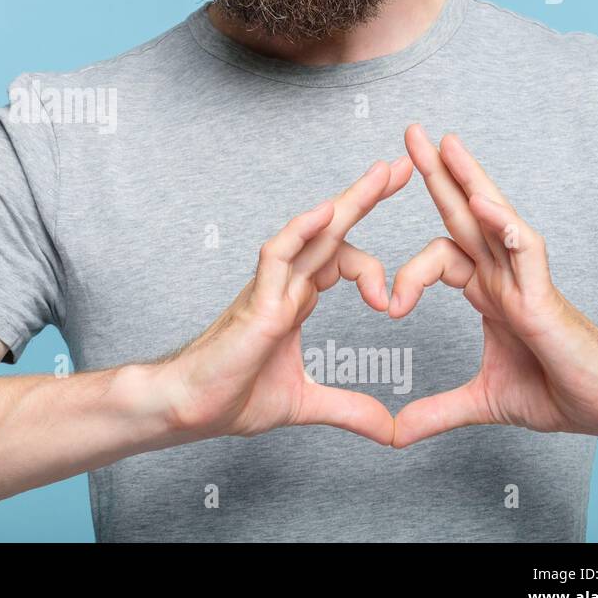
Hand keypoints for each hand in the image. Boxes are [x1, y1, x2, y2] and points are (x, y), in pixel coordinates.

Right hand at [158, 156, 413, 445]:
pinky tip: (327, 212)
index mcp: (296, 300)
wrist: (189, 408)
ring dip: (348, 202)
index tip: (408, 278)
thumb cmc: (230, 396)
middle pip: (332, 230)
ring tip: (383, 174)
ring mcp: (269, 288)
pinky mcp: (255, 302)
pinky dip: (301, 231)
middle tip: (404, 167)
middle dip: (369, 198)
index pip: (340, 258)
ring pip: (311, 232)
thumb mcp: (306, 404)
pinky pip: (277, 254)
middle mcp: (285, 284)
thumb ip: (350, 410)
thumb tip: (391, 431)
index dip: (374, 257)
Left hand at [388, 124, 597, 447]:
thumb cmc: (557, 391)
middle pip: (464, 214)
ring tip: (445, 145)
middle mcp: (504, 275)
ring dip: (470, 181)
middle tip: (411, 133)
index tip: (385, 306)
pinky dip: (505, 227)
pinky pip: (526, 251)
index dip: (404, 273)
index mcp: (487, 291)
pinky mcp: (545, 295)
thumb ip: (437, 411)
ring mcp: (525, 280)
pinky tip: (485, 204)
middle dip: (437, 174)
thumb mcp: (482, 401)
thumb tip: (397, 433)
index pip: (440, 254)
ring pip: (494, 219)